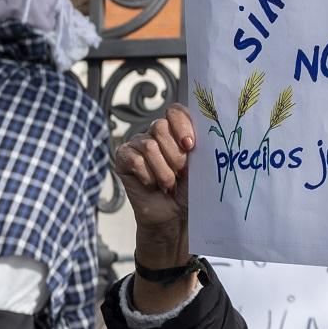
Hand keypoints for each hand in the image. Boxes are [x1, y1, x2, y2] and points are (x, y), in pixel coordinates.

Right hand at [114, 103, 194, 267]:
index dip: (182, 125)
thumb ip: (200, 145)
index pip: (175, 111)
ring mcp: (137, 145)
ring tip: (168, 184)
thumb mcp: (201, 166)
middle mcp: (155, 134)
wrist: (175, 217)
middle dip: (174, 155)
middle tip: (180, 173)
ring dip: (163, 171)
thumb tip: (204, 130)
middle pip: (160, 127)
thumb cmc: (190, 191)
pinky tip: (152, 185)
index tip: (191, 146)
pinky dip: (147, 175)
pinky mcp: (123, 159)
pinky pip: (133, 159)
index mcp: (176, 131)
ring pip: (148, 146)